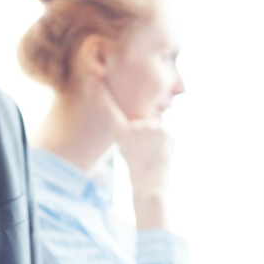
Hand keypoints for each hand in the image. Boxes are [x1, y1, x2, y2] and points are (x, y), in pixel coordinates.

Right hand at [97, 80, 172, 229]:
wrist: (150, 184)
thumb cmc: (138, 171)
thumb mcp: (130, 151)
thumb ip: (136, 132)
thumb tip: (153, 122)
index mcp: (122, 133)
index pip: (110, 110)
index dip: (102, 94)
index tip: (94, 79)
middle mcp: (135, 126)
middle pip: (144, 123)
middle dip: (149, 136)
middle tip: (146, 154)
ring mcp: (150, 127)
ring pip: (157, 128)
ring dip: (159, 140)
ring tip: (155, 155)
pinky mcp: (165, 130)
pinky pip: (168, 132)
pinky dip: (169, 142)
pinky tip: (164, 153)